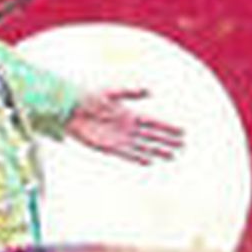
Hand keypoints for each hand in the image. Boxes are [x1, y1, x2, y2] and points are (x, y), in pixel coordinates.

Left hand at [67, 88, 183, 165]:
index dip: (167, 128)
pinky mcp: (108, 147)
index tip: (181, 132)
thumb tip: (150, 90)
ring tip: (171, 156)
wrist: (69, 109)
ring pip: (142, 147)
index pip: (153, 123)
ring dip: (156, 151)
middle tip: (182, 146)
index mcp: (129, 114)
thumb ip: (130, 92)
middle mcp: (126, 128)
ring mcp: (118, 138)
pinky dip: (137, 157)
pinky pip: (126, 154)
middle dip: (166, 141)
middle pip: (151, 136)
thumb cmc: (88, 97)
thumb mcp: (111, 91)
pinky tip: (149, 161)